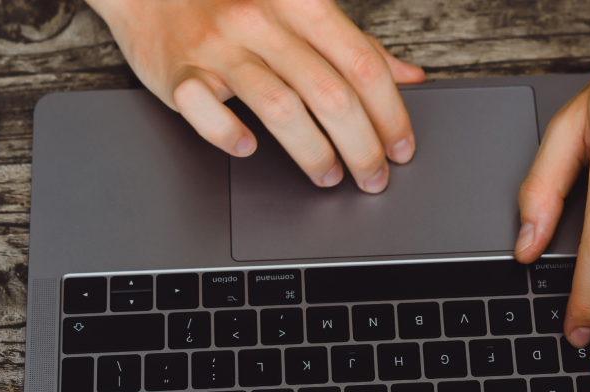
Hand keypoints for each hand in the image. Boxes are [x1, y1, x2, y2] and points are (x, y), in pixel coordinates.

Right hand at [85, 0, 424, 191]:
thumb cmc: (233, 2)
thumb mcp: (299, 11)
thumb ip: (354, 44)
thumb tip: (409, 77)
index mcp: (300, 2)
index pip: (363, 65)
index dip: (390, 114)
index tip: (401, 147)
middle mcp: (261, 21)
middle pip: (331, 94)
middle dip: (363, 146)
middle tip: (374, 176)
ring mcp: (219, 47)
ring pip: (281, 109)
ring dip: (314, 153)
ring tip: (329, 176)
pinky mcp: (179, 72)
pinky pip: (209, 112)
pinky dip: (232, 136)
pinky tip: (250, 149)